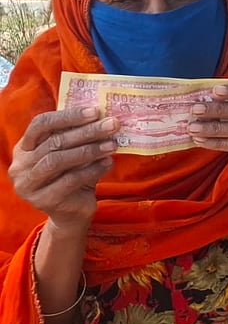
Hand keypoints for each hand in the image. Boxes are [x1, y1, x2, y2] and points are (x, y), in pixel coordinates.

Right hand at [10, 107, 118, 233]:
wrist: (72, 212)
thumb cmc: (74, 176)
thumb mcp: (74, 154)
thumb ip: (79, 138)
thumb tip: (106, 117)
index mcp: (24, 148)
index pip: (40, 124)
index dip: (68, 116)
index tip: (95, 111)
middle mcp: (20, 165)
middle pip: (54, 142)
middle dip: (86, 132)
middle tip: (111, 125)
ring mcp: (28, 184)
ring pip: (58, 161)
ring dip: (89, 150)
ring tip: (111, 145)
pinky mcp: (42, 200)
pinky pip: (69, 181)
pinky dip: (91, 170)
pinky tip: (107, 163)